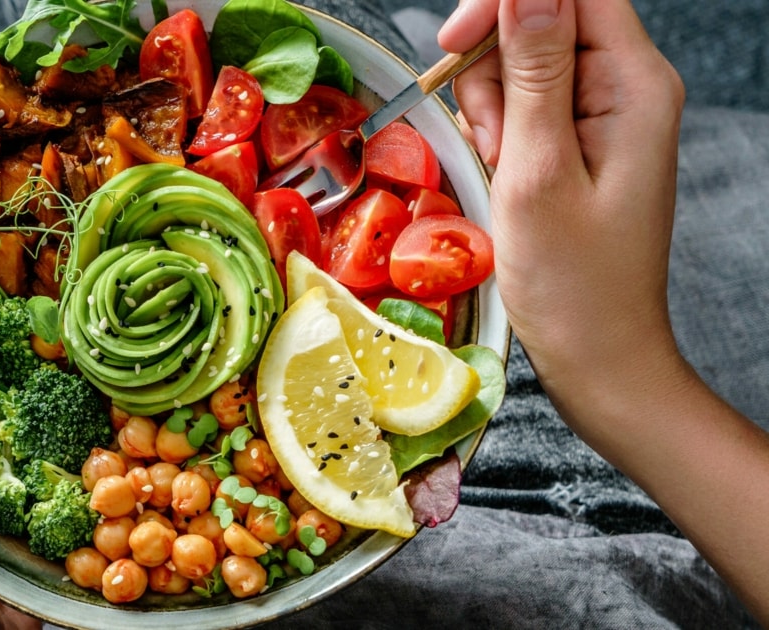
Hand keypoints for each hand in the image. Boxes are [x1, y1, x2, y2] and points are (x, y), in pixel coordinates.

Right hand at [440, 0, 686, 408]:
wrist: (597, 354)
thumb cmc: (572, 281)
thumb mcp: (538, 170)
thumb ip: (531, 71)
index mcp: (634, 83)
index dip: (505, 3)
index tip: (452, 47)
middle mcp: (625, 88)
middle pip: (537, 26)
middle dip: (493, 76)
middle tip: (496, 143)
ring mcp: (602, 116)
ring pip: (519, 69)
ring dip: (490, 114)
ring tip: (502, 172)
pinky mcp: (579, 142)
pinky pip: (521, 109)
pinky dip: (497, 137)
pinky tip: (503, 179)